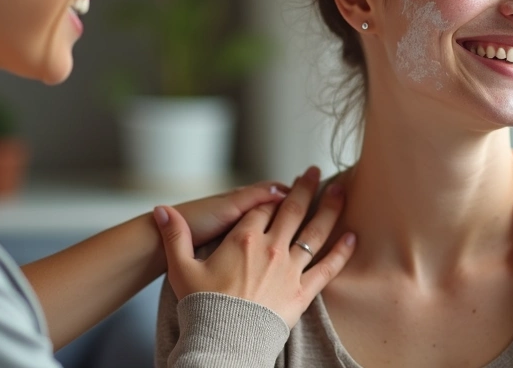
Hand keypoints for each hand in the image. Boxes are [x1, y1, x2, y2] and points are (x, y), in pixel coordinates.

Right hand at [152, 166, 356, 326]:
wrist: (222, 342)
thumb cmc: (201, 306)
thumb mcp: (180, 268)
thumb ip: (174, 235)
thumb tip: (160, 209)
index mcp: (243, 239)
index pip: (263, 209)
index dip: (273, 195)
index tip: (284, 184)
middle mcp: (271, 248)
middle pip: (293, 210)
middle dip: (305, 188)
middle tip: (316, 171)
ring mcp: (290, 269)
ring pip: (315, 231)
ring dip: (330, 208)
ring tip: (341, 189)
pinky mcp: (302, 291)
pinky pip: (328, 267)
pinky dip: (341, 250)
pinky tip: (353, 236)